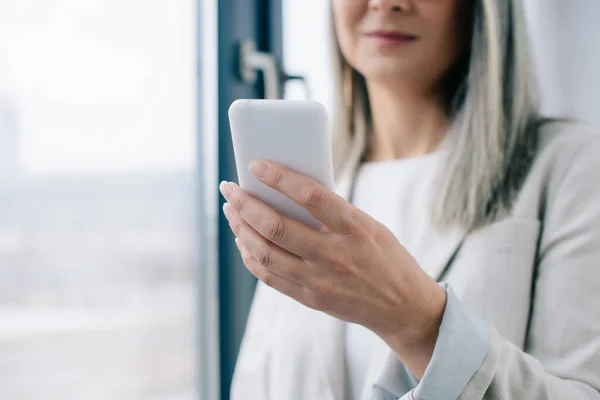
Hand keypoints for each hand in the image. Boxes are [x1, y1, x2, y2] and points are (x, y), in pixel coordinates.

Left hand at [219, 160, 446, 378]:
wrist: (402, 307)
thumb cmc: (385, 257)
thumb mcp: (368, 225)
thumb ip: (332, 212)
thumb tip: (286, 193)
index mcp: (354, 228)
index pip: (311, 196)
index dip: (280, 177)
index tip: (256, 165)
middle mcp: (334, 255)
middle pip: (276, 227)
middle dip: (245, 204)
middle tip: (229, 188)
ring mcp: (319, 280)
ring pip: (265, 253)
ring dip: (242, 229)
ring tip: (232, 212)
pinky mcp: (310, 298)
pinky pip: (270, 277)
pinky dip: (251, 257)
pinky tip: (244, 241)